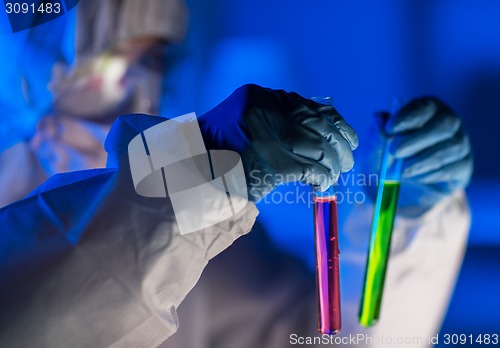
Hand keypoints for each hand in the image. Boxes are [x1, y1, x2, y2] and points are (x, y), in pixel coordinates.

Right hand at [198, 84, 358, 201]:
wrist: (187, 178)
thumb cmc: (214, 155)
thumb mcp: (242, 125)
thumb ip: (272, 121)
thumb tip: (315, 129)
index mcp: (257, 97)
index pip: (308, 106)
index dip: (334, 121)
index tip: (346, 135)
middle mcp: (265, 111)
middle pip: (319, 125)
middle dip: (340, 143)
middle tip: (347, 159)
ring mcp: (270, 137)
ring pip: (320, 147)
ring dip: (334, 163)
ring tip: (337, 174)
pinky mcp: (275, 164)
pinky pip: (312, 169)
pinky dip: (323, 178)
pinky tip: (322, 185)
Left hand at [385, 97, 472, 215]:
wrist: (392, 190)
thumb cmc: (383, 161)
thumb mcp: (373, 149)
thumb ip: (376, 135)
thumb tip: (380, 121)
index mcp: (426, 111)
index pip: (425, 106)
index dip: (408, 116)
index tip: (389, 129)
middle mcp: (448, 123)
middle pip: (446, 124)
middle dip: (417, 139)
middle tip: (394, 151)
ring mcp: (460, 145)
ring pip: (453, 147)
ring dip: (423, 160)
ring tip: (402, 171)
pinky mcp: (463, 168)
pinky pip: (456, 168)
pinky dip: (432, 174)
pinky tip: (416, 177)